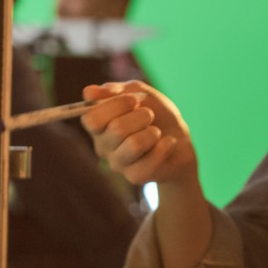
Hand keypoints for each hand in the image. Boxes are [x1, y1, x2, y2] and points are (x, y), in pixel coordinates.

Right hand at [80, 81, 199, 187]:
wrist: (179, 137)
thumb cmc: (155, 112)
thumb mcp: (137, 92)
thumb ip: (114, 90)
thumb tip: (88, 92)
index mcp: (98, 125)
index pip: (92, 119)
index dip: (115, 105)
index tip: (134, 99)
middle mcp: (102, 146)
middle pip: (116, 129)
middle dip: (141, 116)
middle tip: (150, 115)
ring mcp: (118, 163)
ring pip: (134, 144)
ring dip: (152, 132)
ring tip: (157, 131)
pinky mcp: (135, 176)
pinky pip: (150, 160)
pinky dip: (165, 145)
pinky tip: (168, 142)